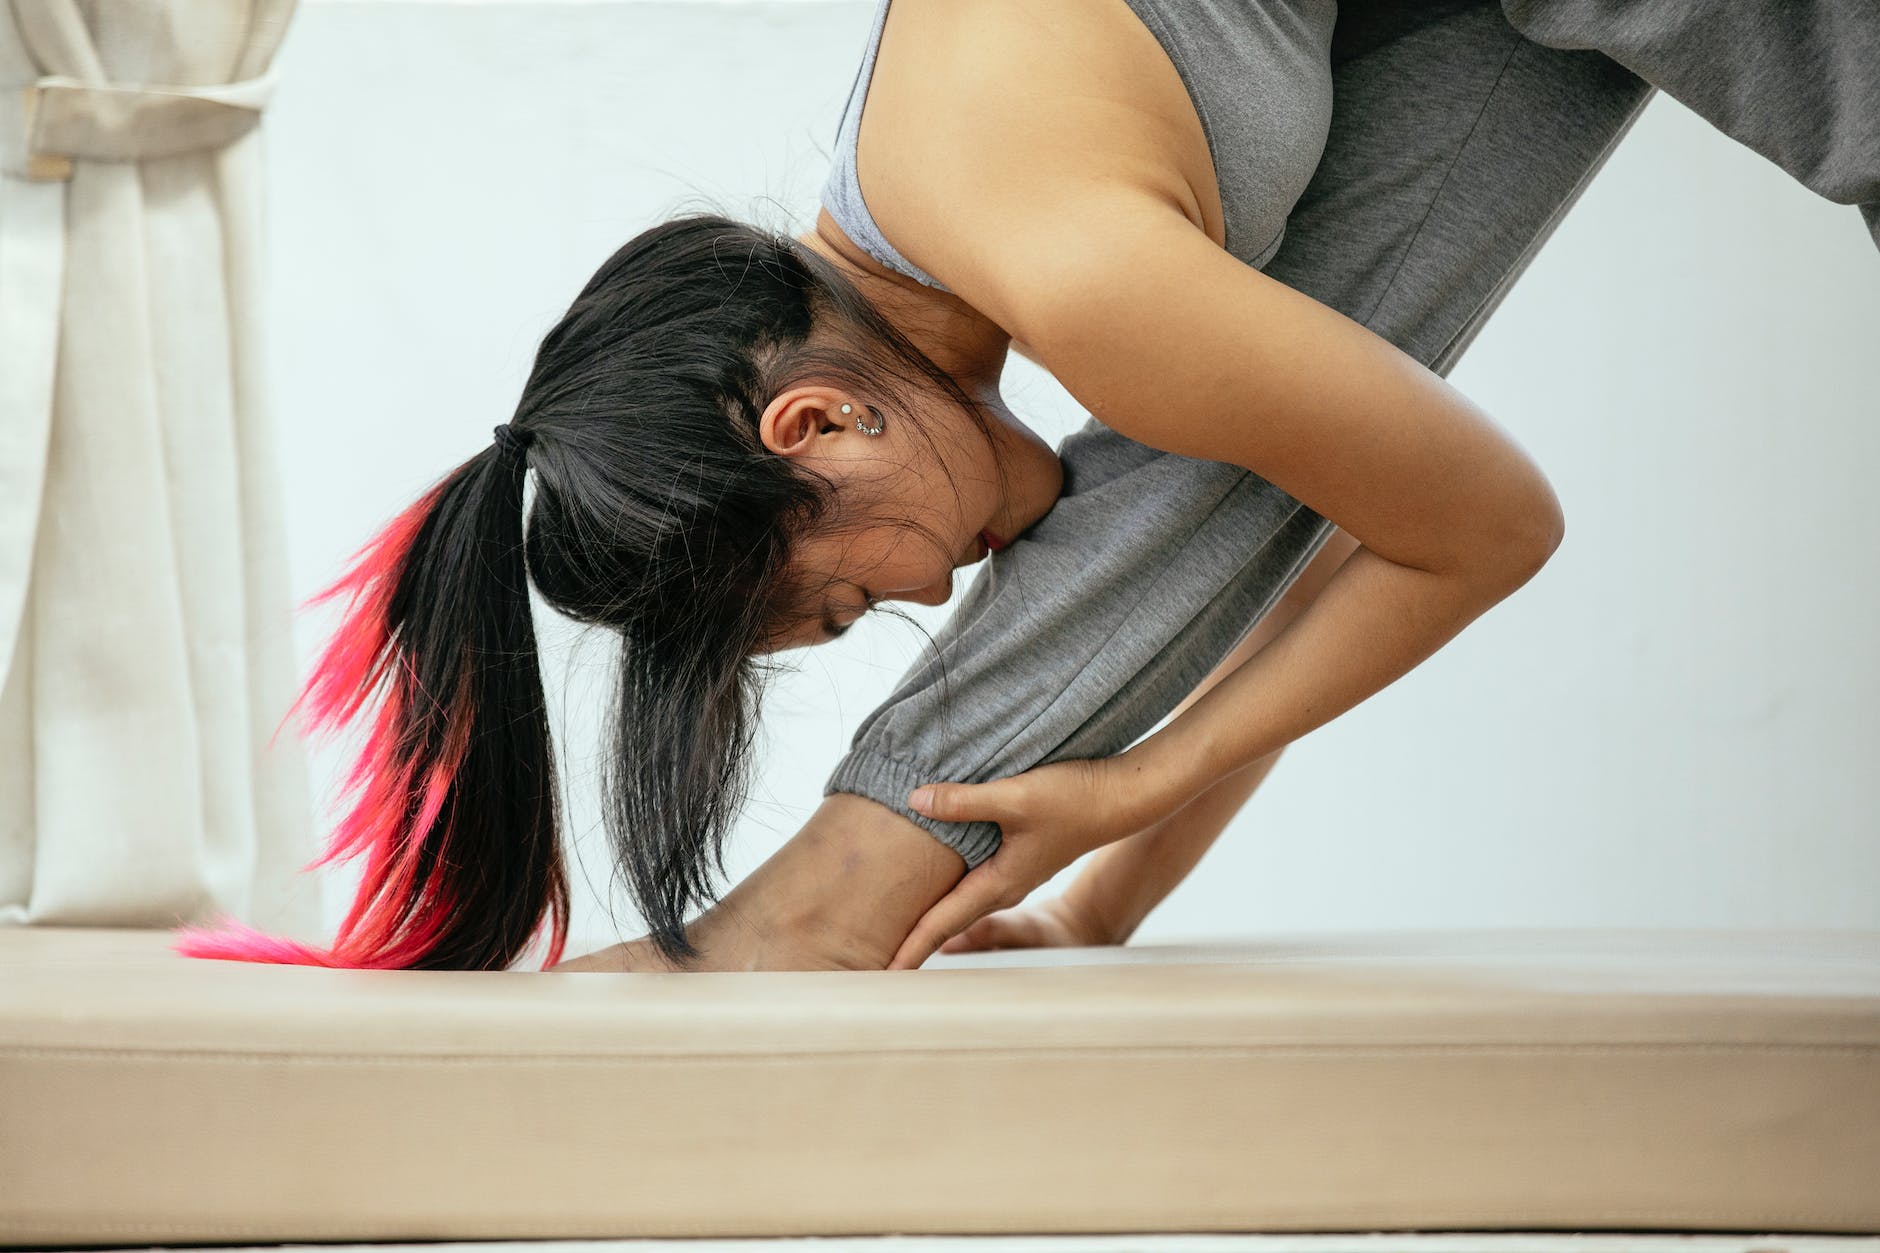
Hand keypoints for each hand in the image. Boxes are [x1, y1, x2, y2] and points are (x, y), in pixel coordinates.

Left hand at [886, 748, 1188, 969]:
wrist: (1122, 797)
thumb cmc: (1073, 800)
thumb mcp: (1016, 797)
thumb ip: (965, 800)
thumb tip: (914, 799)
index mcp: (999, 882)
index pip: (942, 922)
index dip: (910, 947)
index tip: (880, 973)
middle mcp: (1002, 885)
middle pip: (947, 921)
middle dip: (912, 944)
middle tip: (875, 965)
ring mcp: (1011, 873)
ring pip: (959, 902)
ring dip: (928, 919)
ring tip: (894, 932)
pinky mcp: (1017, 854)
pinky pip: (970, 881)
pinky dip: (946, 890)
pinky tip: (930, 883)